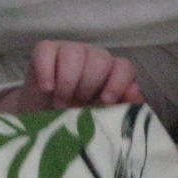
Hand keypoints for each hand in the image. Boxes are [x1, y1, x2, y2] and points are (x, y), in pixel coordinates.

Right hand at [0, 40, 143, 111]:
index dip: (117, 83)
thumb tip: (134, 91)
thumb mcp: (103, 121)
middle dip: (88, 87)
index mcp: (113, 74)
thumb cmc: (78, 123)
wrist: (44, 126)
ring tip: (60, 102)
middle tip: (75, 107)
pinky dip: (46, 71)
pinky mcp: (45, 51)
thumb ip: (124, 108)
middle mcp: (94, 58)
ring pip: (74, 53)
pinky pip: (46, 51)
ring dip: (67, 82)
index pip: (124, 67)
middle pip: (100, 60)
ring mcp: (70, 51)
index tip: (105, 101)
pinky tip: (47, 89)